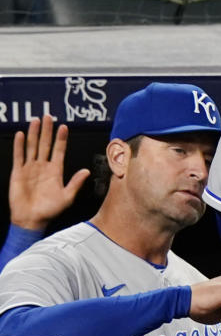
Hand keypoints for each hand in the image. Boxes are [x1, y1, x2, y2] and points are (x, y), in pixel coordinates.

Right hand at [9, 115, 89, 230]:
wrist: (31, 219)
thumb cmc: (50, 210)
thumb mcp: (67, 197)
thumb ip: (76, 183)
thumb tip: (87, 171)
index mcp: (56, 171)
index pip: (59, 150)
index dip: (61, 139)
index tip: (64, 127)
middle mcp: (43, 167)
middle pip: (46, 144)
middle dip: (48, 130)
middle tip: (49, 116)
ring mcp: (30, 168)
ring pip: (32, 147)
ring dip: (34, 134)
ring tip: (36, 121)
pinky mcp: (18, 173)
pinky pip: (19, 156)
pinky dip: (19, 145)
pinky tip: (21, 135)